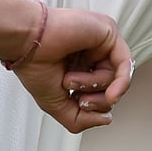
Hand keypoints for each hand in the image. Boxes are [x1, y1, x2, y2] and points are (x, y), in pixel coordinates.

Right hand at [10, 7, 133, 133]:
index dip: (93, 105)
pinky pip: (126, 64)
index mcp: (78, 66)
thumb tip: (105, 119)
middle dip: (97, 100)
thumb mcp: (55, 104)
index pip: (101, 92)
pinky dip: (120, 84)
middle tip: (77, 97)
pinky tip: (111, 94)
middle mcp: (90, 54)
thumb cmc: (32, 63)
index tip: (76, 103)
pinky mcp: (107, 32)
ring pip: (118, 77)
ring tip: (70, 79)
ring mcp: (99, 43)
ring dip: (93, 86)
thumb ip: (80, 119)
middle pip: (113, 86)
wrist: (25, 42)